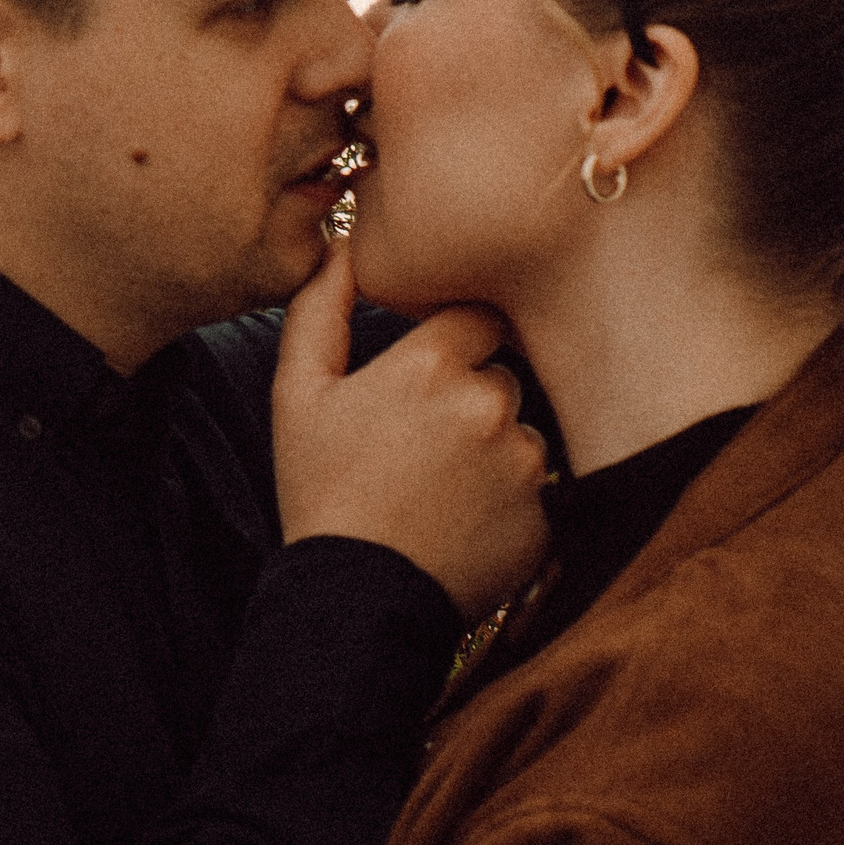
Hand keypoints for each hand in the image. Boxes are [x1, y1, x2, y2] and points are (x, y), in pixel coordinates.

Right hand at [270, 239, 547, 619]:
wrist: (353, 599)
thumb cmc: (319, 490)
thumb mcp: (297, 394)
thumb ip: (319, 309)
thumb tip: (342, 245)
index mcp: (431, 365)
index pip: (477, 318)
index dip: (453, 345)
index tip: (425, 380)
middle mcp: (489, 403)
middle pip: (502, 374)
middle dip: (471, 399)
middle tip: (420, 446)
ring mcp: (523, 462)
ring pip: (523, 431)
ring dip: (493, 451)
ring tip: (440, 491)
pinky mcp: (546, 516)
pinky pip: (538, 490)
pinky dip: (509, 502)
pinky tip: (463, 523)